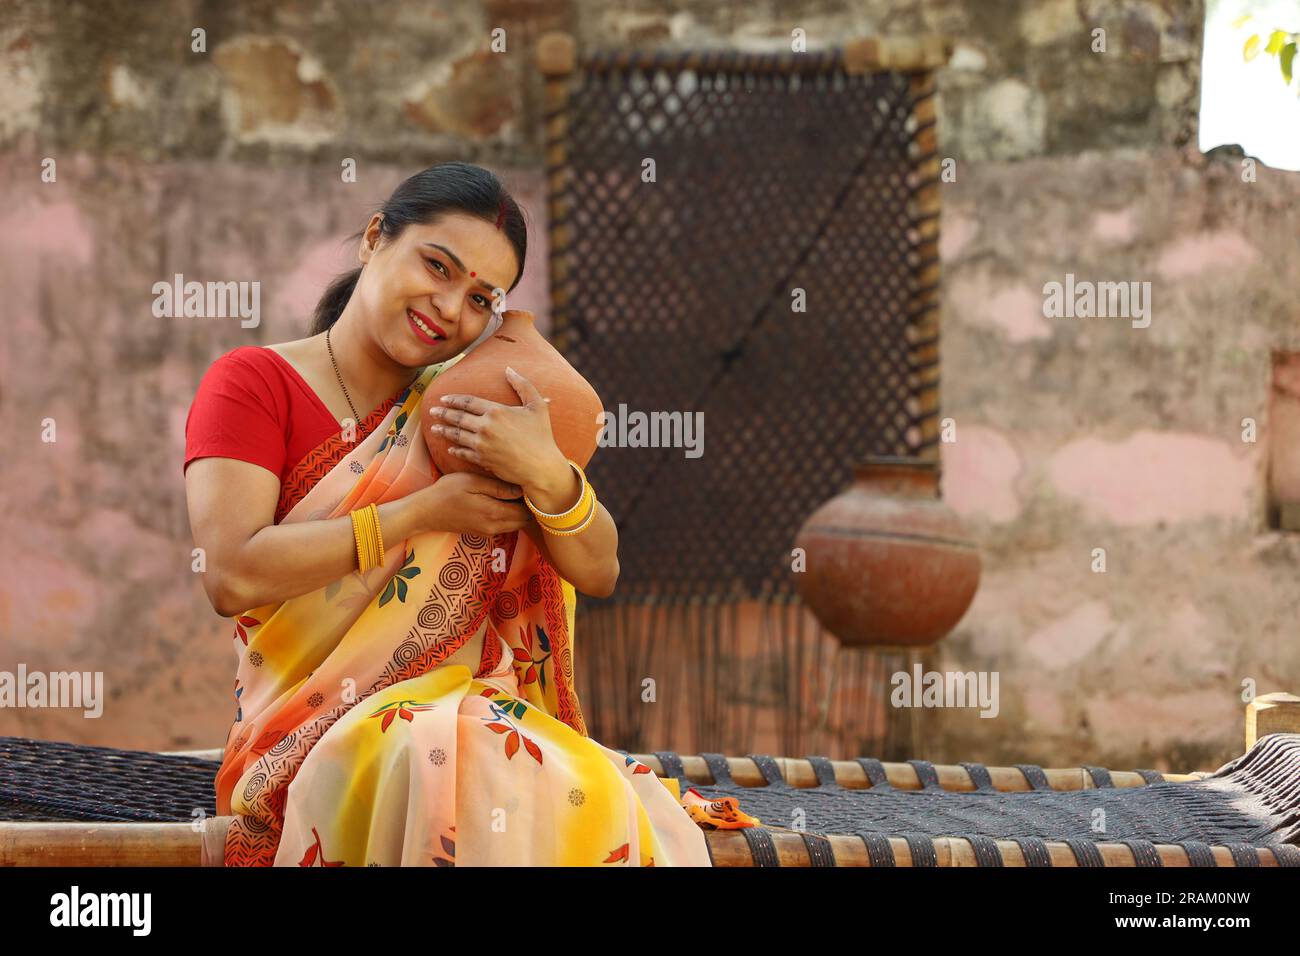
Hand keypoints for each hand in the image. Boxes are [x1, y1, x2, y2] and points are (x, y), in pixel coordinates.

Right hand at [410, 472, 532, 536]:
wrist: (426, 512)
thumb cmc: (447, 492)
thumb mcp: (472, 482)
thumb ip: (498, 487)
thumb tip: (521, 490)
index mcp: (494, 513)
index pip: (526, 510)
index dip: (531, 498)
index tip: (528, 484)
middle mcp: (495, 527)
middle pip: (524, 520)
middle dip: (528, 506)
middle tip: (523, 488)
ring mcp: (489, 532)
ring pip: (516, 524)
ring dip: (519, 512)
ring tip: (512, 493)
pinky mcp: (483, 533)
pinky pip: (505, 526)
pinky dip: (509, 516)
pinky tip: (501, 500)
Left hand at [428, 366, 567, 488]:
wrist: (541, 466)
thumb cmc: (542, 435)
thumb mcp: (537, 405)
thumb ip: (522, 385)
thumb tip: (508, 369)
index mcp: (496, 411)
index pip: (468, 402)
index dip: (454, 399)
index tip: (443, 399)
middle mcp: (485, 427)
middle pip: (458, 418)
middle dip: (443, 414)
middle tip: (432, 411)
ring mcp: (482, 444)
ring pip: (456, 435)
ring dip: (443, 431)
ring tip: (434, 428)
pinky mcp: (482, 460)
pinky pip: (463, 453)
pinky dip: (455, 449)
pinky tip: (449, 448)